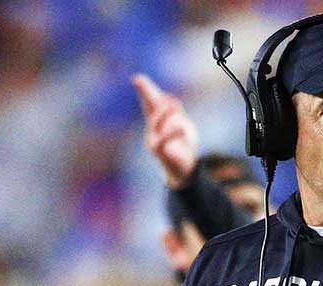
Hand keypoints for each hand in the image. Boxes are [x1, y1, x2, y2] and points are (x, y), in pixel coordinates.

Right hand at [132, 73, 197, 187]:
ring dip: (163, 113)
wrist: (185, 169)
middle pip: (148, 109)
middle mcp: (152, 130)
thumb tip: (169, 98)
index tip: (137, 78)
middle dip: (144, 94)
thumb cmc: (182, 146)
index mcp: (157, 123)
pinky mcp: (160, 152)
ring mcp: (153, 140)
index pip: (149, 104)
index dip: (144, 91)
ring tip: (174, 104)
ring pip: (154, 123)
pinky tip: (182, 127)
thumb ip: (176, 113)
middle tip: (138, 80)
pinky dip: (172, 132)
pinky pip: (163, 140)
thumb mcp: (182, 125)